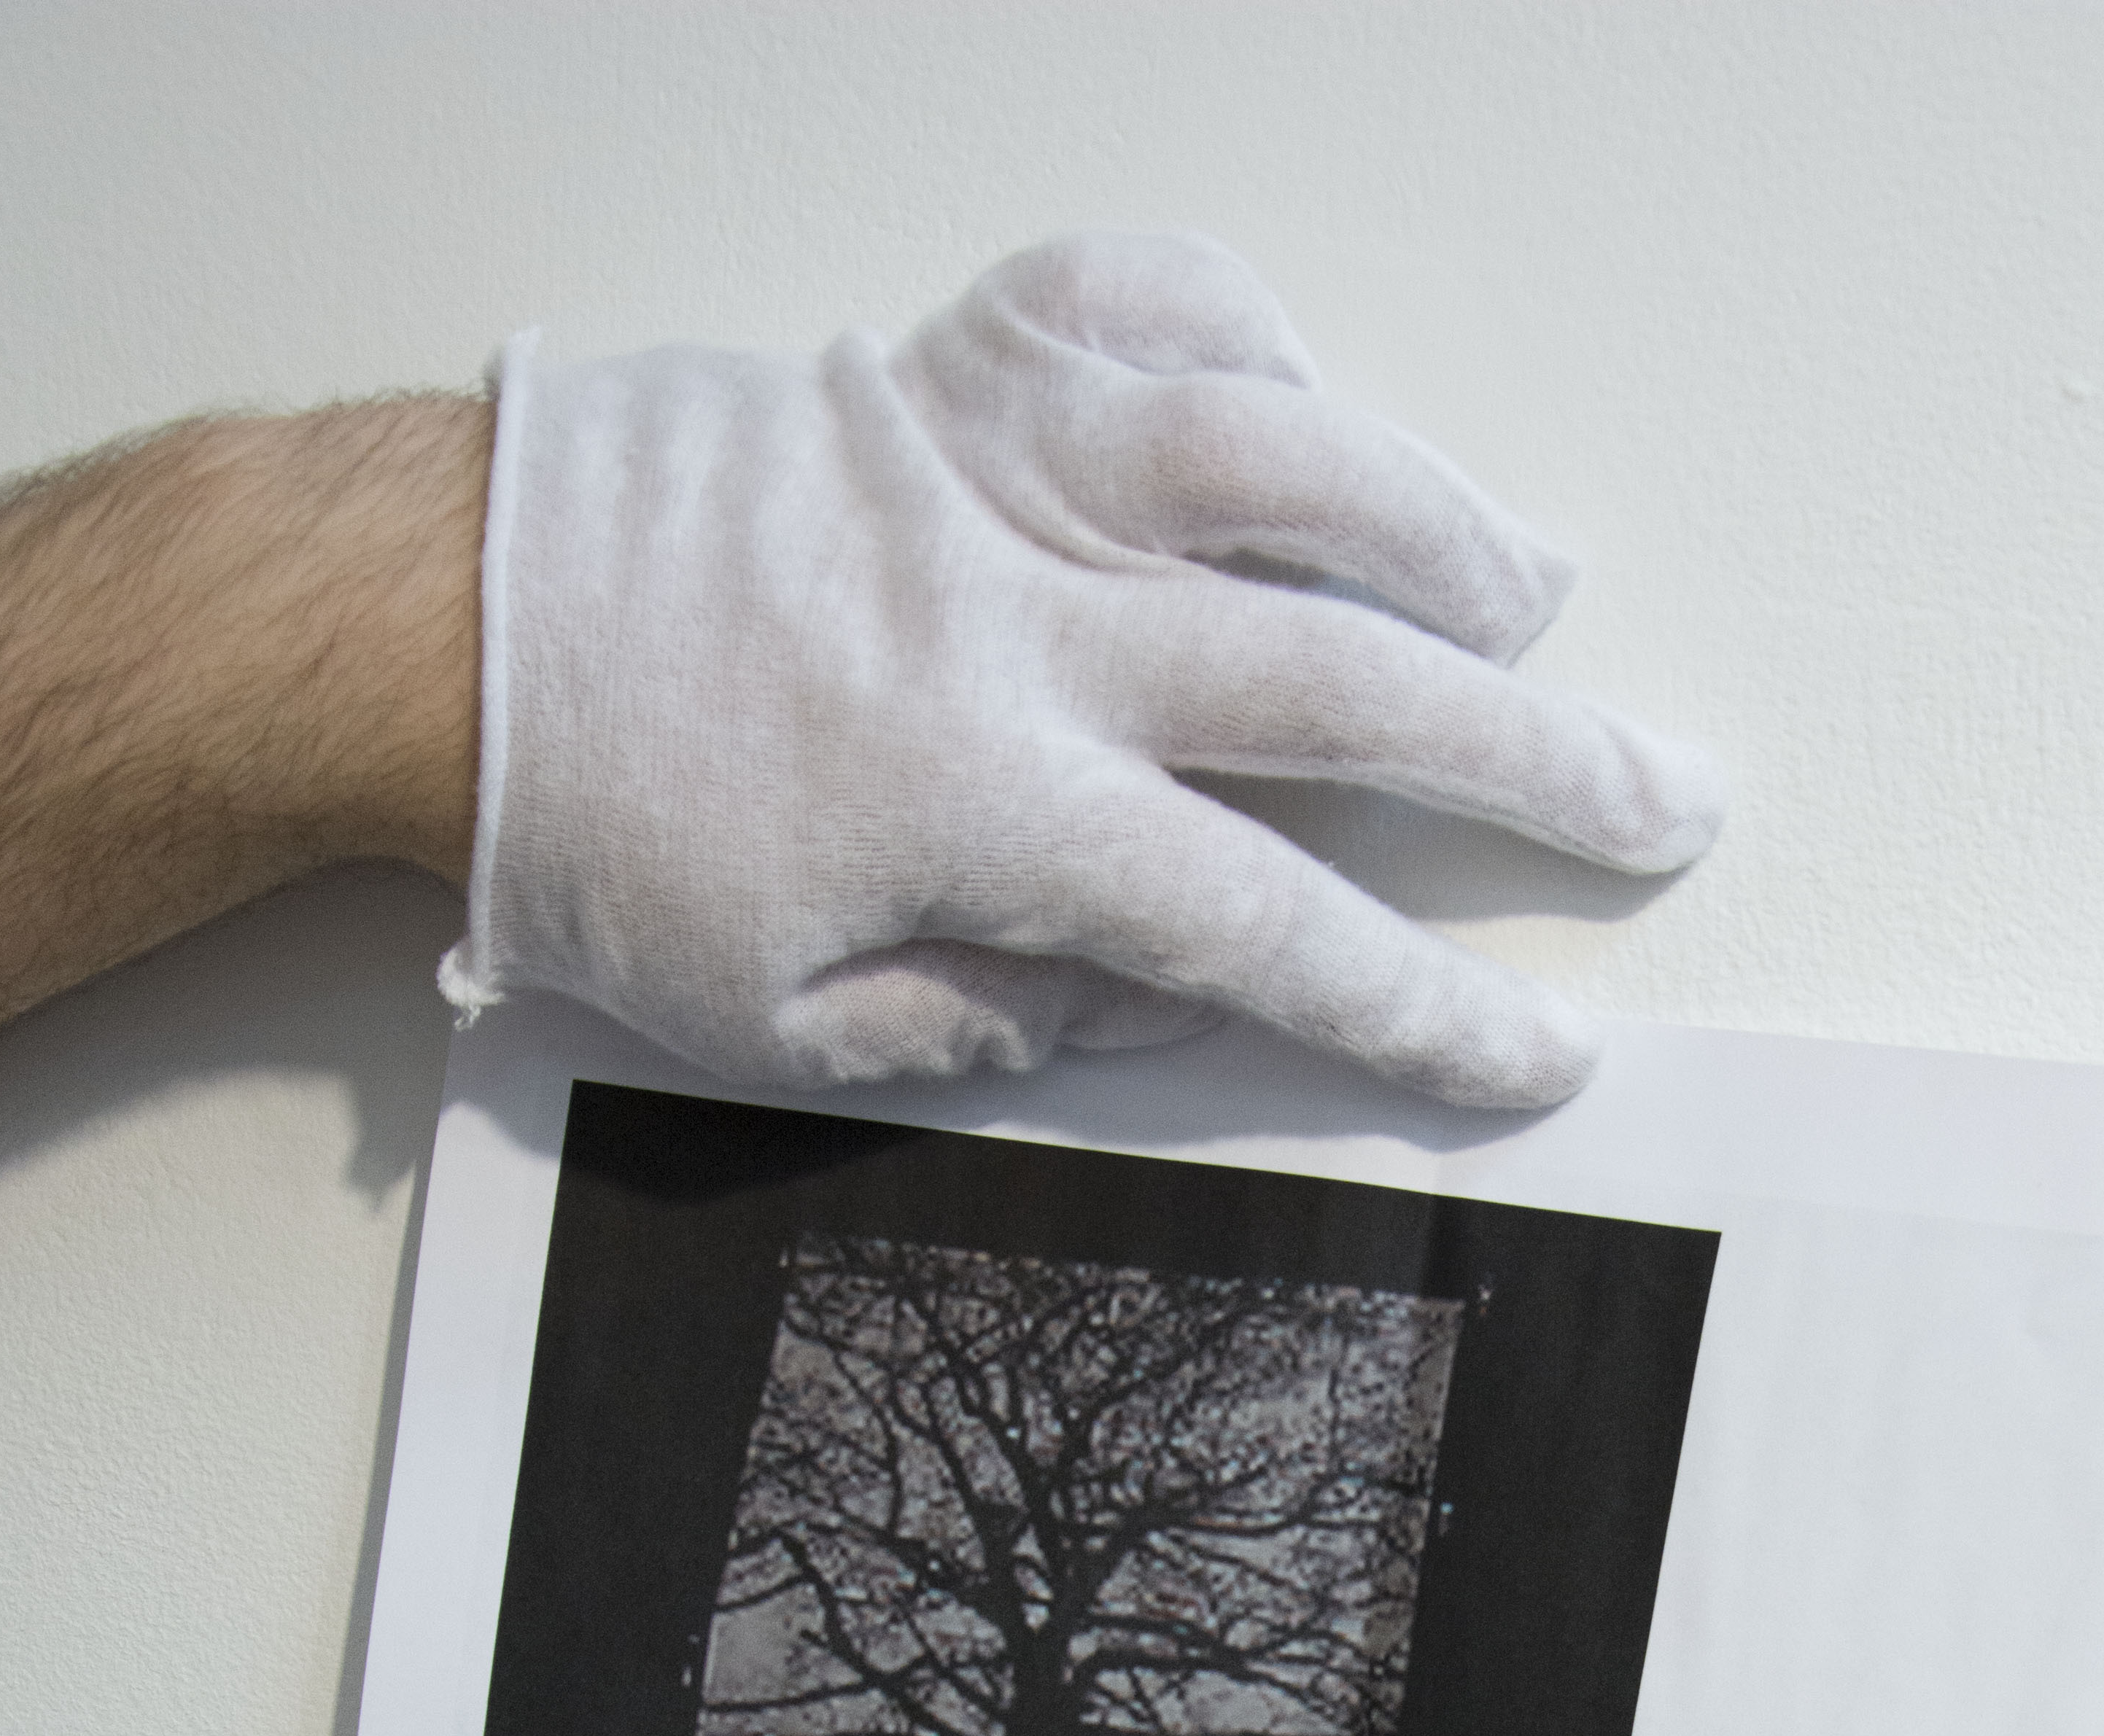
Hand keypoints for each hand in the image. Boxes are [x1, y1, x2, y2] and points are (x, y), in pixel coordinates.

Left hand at [447, 230, 1722, 1108]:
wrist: (443, 626)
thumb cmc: (612, 841)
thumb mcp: (789, 1020)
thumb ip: (1002, 1021)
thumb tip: (1176, 992)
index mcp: (990, 806)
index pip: (1270, 930)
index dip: (1422, 1013)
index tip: (1540, 1064)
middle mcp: (1026, 617)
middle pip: (1342, 679)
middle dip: (1532, 758)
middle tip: (1659, 801)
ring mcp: (997, 465)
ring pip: (1285, 456)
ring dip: (1438, 524)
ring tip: (1531, 596)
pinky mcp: (949, 363)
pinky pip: (1149, 305)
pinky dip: (1258, 342)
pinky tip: (1314, 415)